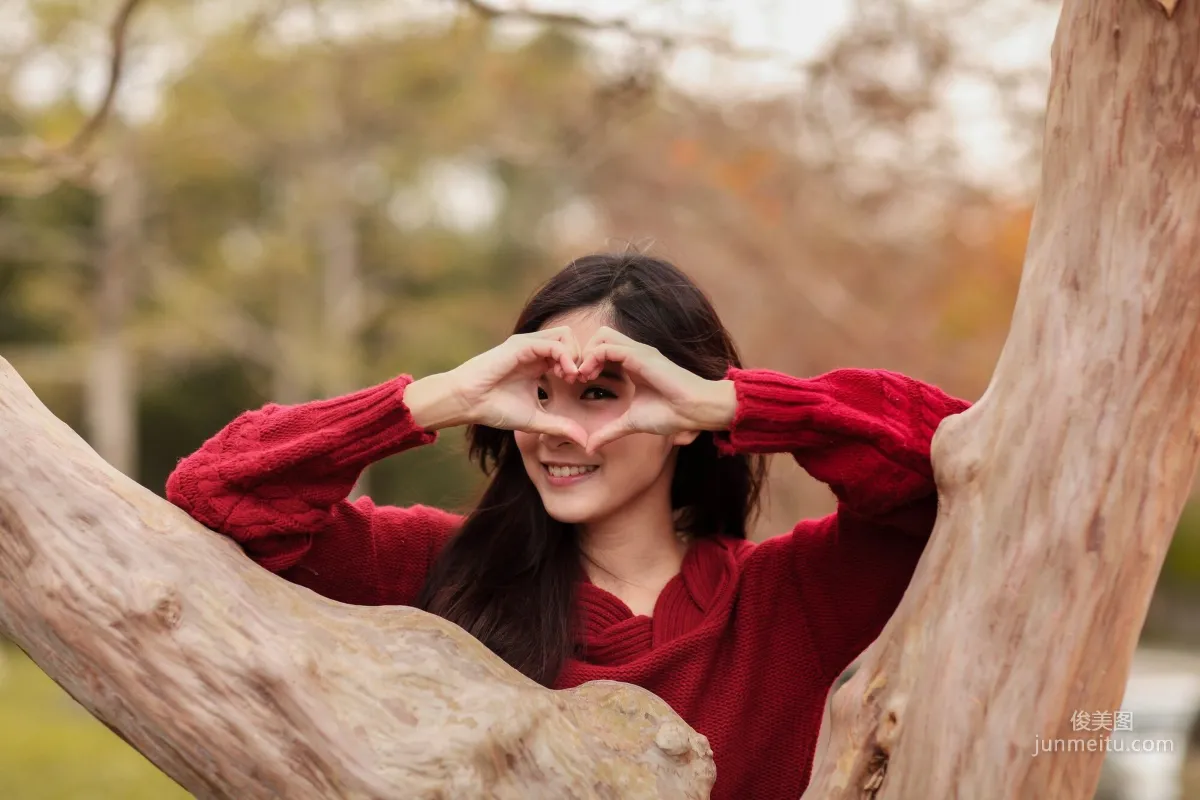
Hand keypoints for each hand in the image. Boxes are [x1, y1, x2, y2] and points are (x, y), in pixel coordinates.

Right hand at [444, 327, 588, 446]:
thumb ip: (560, 426)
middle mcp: (535, 350)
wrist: (468, 403)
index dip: (582, 366)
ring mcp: (528, 345)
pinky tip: (565, 375)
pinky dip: (565, 357)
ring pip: (566, 335)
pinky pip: (553, 343)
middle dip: (582, 358)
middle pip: (572, 339)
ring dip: (575, 355)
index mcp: (539, 363)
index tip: (582, 385)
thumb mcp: (536, 419)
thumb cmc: (495, 409)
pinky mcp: (520, 345)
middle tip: (580, 380)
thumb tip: (585, 441)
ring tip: (571, 377)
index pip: (571, 352)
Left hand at [576, 326, 736, 452]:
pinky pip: (608, 347)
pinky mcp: (640, 356)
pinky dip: (593, 358)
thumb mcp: (630, 423)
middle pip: (599, 336)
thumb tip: (589, 447)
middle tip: (576, 377)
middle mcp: (634, 353)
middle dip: (583, 353)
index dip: (586, 363)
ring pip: (601, 336)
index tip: (578, 384)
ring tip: (582, 377)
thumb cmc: (670, 414)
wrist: (693, 410)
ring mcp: (637, 352)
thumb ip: (609, 432)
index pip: (602, 349)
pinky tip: (589, 377)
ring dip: (586, 354)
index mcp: (632, 364)